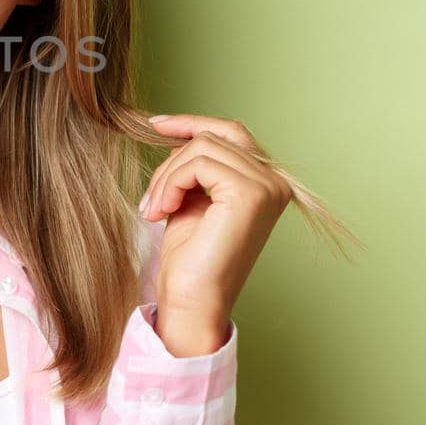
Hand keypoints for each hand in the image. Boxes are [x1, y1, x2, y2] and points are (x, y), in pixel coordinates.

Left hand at [140, 114, 291, 320]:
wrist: (192, 301)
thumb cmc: (191, 259)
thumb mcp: (192, 200)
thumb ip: (195, 168)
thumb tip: (179, 137)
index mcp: (266, 183)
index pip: (230, 132)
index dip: (192, 123)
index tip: (155, 124)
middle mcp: (275, 182)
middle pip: (212, 138)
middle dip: (170, 162)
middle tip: (150, 199)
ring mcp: (266, 186)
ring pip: (200, 148)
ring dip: (166, 177)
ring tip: (154, 210)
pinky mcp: (250, 193)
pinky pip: (197, 162)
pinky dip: (171, 183)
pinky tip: (162, 211)